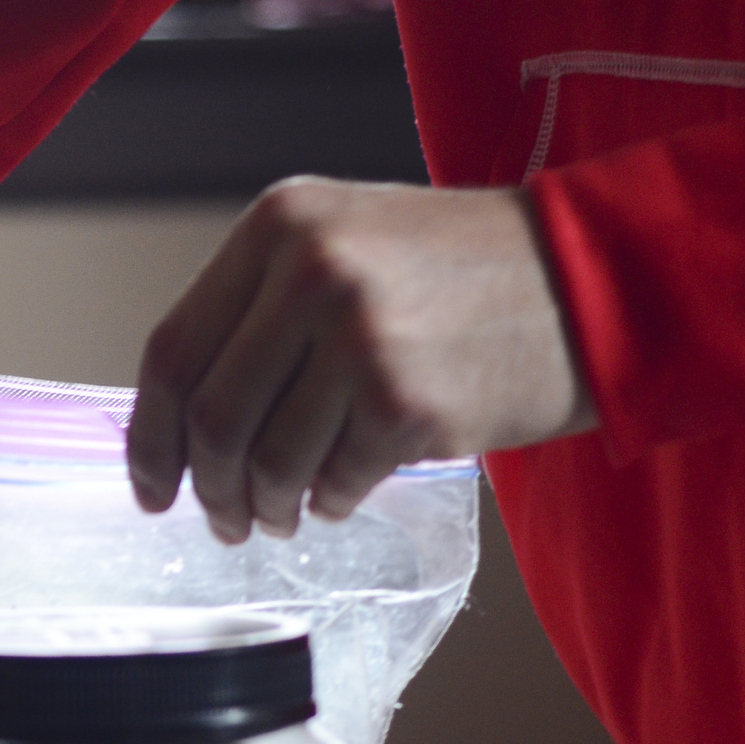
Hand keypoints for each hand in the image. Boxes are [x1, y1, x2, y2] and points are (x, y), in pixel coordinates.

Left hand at [128, 177, 597, 542]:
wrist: (594, 276)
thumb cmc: (461, 270)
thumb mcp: (344, 239)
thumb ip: (259, 308)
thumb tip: (178, 418)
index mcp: (278, 226)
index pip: (171, 352)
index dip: (150, 436)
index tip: (151, 484)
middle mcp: (309, 271)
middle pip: (211, 418)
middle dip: (207, 488)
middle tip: (223, 517)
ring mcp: (358, 336)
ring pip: (267, 463)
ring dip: (267, 507)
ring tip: (284, 513)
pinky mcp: (404, 401)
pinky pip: (334, 482)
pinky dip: (331, 502)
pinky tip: (345, 491)